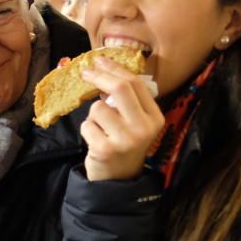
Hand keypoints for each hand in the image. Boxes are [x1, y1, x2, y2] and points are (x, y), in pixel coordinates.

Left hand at [79, 57, 163, 180]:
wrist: (118, 180)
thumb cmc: (124, 144)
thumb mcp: (134, 122)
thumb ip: (126, 101)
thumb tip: (103, 70)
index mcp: (155, 118)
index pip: (136, 84)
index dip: (115, 69)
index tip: (100, 60)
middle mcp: (143, 128)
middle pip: (120, 88)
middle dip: (99, 76)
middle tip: (86, 71)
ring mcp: (125, 139)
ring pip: (98, 107)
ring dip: (93, 115)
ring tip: (101, 129)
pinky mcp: (105, 149)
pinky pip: (87, 125)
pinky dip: (87, 130)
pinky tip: (96, 141)